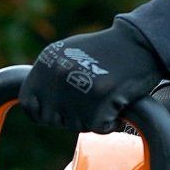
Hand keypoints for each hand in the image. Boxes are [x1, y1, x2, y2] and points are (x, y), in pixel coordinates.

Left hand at [21, 21, 166, 135]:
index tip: (60, 113)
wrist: (140, 43)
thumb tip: (31, 104)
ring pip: (77, 125)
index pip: (29, 104)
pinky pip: (100, 127)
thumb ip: (48, 76)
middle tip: (90, 102)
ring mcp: (77, 87)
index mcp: (46, 62)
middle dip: (71, 118)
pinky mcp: (100, 99)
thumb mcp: (67, 54)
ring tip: (106, 98)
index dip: (43, 113)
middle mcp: (57, 75)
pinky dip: (111, 122)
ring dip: (93, 119)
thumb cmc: (106, 50)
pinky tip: (118, 103)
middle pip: (52, 119)